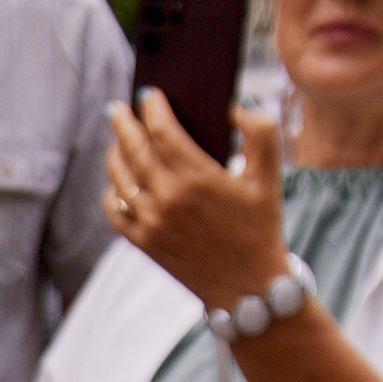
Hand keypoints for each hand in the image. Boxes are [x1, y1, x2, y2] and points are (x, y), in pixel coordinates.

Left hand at [106, 92, 290, 312]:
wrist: (247, 287)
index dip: (152, 109)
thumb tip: (235, 106)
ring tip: (116, 140)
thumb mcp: (271, 176)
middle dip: (122, 124)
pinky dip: (111, 191)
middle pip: (133, 149)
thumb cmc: (260, 227)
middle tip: (115, 108)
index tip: (148, 94)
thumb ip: (261, 132)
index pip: (162, 131)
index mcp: (197, 177)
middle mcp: (167, 198)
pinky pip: (114, 210)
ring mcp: (150, 222)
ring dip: (115, 154)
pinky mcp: (142, 243)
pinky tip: (117, 181)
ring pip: (119, 178)